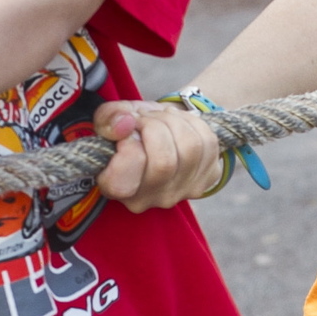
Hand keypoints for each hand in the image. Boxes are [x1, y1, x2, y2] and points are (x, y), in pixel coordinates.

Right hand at [92, 100, 229, 210]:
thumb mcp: (110, 119)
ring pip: (190, 148)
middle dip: (155, 126)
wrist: (158, 129)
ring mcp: (180, 192)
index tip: (128, 129)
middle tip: (145, 117)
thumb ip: (108, 119)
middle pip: (164, 163)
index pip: (123, 182)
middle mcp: (148, 199)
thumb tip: (126, 123)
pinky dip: (193, 123)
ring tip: (162, 116)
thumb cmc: (130, 128)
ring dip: (174, 120)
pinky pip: (208, 143)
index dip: (128, 147)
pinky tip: (179, 122)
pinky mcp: (206, 179)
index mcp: (116, 189)